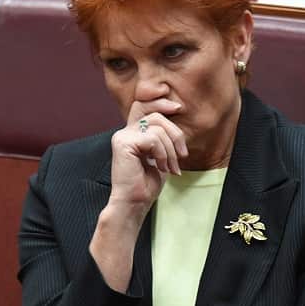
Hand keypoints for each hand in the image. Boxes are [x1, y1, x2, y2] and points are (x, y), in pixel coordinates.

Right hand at [108, 98, 188, 214]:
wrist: (134, 203)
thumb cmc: (147, 184)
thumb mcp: (161, 156)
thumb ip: (164, 136)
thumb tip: (176, 111)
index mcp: (132, 133)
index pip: (144, 105)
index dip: (160, 101)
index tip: (178, 107)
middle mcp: (124, 132)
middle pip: (157, 115)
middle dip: (175, 135)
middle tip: (182, 155)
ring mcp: (122, 136)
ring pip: (158, 127)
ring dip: (171, 150)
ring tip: (170, 167)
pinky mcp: (123, 143)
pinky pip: (153, 139)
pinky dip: (163, 154)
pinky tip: (161, 168)